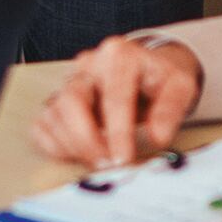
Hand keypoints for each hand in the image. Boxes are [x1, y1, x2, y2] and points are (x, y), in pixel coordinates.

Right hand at [32, 36, 204, 166]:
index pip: (113, 95)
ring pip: (53, 115)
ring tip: (98, 162)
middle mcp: (87, 65)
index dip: (117, 132)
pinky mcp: (57, 101)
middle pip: (71, 101)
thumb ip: (171, 109)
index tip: (124, 158)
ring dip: (73, 146)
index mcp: (118, 56)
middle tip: (106, 165)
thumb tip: (157, 136)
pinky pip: (42, 126)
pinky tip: (78, 154)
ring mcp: (68, 82)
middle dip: (86, 140)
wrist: (146, 71)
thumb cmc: (159, 79)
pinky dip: (55, 145)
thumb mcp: (180, 86)